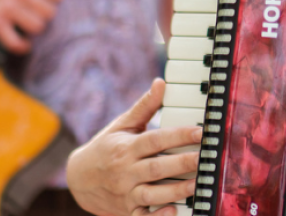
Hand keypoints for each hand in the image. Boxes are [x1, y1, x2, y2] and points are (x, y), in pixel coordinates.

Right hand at [68, 79, 203, 215]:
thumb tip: (161, 83)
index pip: (155, 140)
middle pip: (156, 168)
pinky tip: (174, 210)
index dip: (178, 135)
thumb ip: (144, 107)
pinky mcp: (128, 210)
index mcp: (125, 148)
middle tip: (205, 158)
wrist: (79, 178)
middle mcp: (125, 171)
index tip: (200, 131)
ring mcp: (126, 193)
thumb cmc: (106, 148)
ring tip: (197, 184)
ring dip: (176, 191)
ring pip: (152, 194)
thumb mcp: (122, 125)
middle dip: (183, 163)